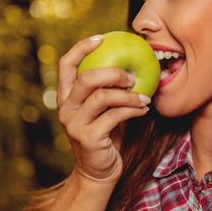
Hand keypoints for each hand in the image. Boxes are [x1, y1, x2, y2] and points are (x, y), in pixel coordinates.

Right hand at [57, 35, 150, 183]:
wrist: (99, 172)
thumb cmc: (106, 135)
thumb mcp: (103, 109)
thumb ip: (107, 89)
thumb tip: (131, 62)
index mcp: (66, 97)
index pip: (66, 65)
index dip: (81, 48)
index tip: (101, 38)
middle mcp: (66, 109)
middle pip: (86, 78)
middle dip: (112, 73)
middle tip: (132, 76)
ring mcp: (75, 124)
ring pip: (102, 97)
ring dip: (128, 94)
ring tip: (145, 97)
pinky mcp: (88, 137)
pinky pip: (114, 115)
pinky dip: (133, 109)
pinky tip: (144, 109)